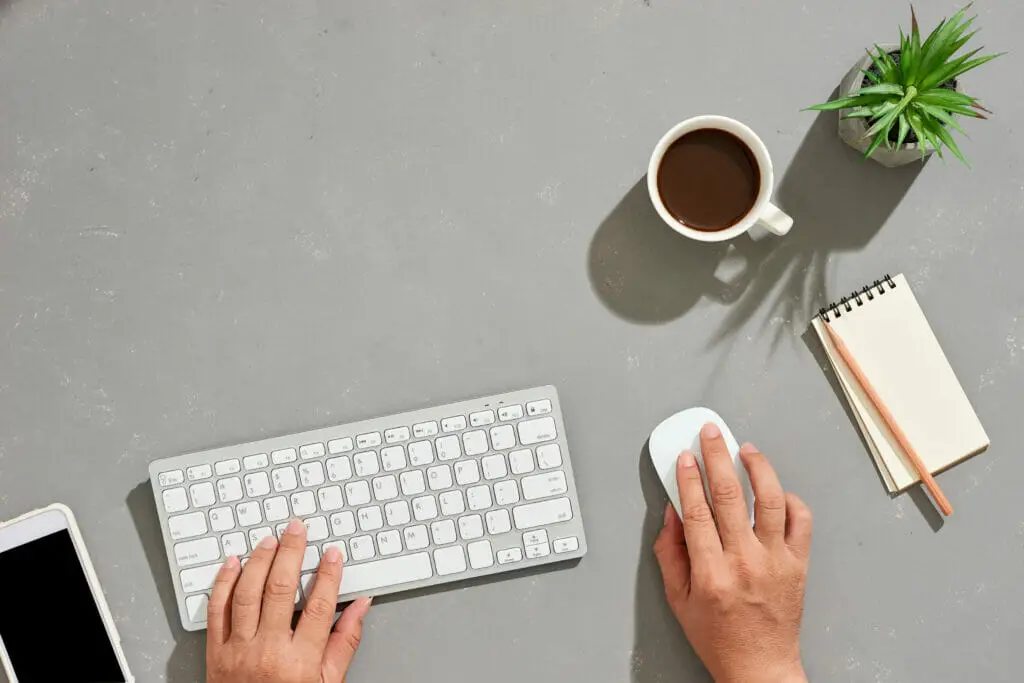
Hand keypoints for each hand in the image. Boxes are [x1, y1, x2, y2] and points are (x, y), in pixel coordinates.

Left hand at [206, 519, 372, 682]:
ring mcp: (238, 650)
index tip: (333, 554)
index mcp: (299, 661)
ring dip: (258, 561)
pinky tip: (233, 563)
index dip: (328, 575)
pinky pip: (216, 609)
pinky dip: (223, 582)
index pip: (318, 606)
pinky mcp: (215, 652)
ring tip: (270, 540)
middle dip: (291, 553)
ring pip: (246, 593)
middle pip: (280, 590)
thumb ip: (344, 643)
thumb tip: (360, 607)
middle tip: (297, 530)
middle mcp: (267, 651)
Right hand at [653, 424, 812, 682]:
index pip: (696, 510)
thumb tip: (672, 514)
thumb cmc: (718, 637)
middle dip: (717, 456)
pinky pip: (800, 520)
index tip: (684, 457)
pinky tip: (775, 489)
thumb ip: (670, 554)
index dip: (688, 478)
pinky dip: (789, 499)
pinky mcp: (798, 564)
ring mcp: (776, 561)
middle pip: (729, 495)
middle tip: (711, 434)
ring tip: (746, 449)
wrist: (760, 667)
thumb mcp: (678, 600)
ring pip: (769, 499)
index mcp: (711, 572)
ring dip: (757, 467)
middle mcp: (745, 562)